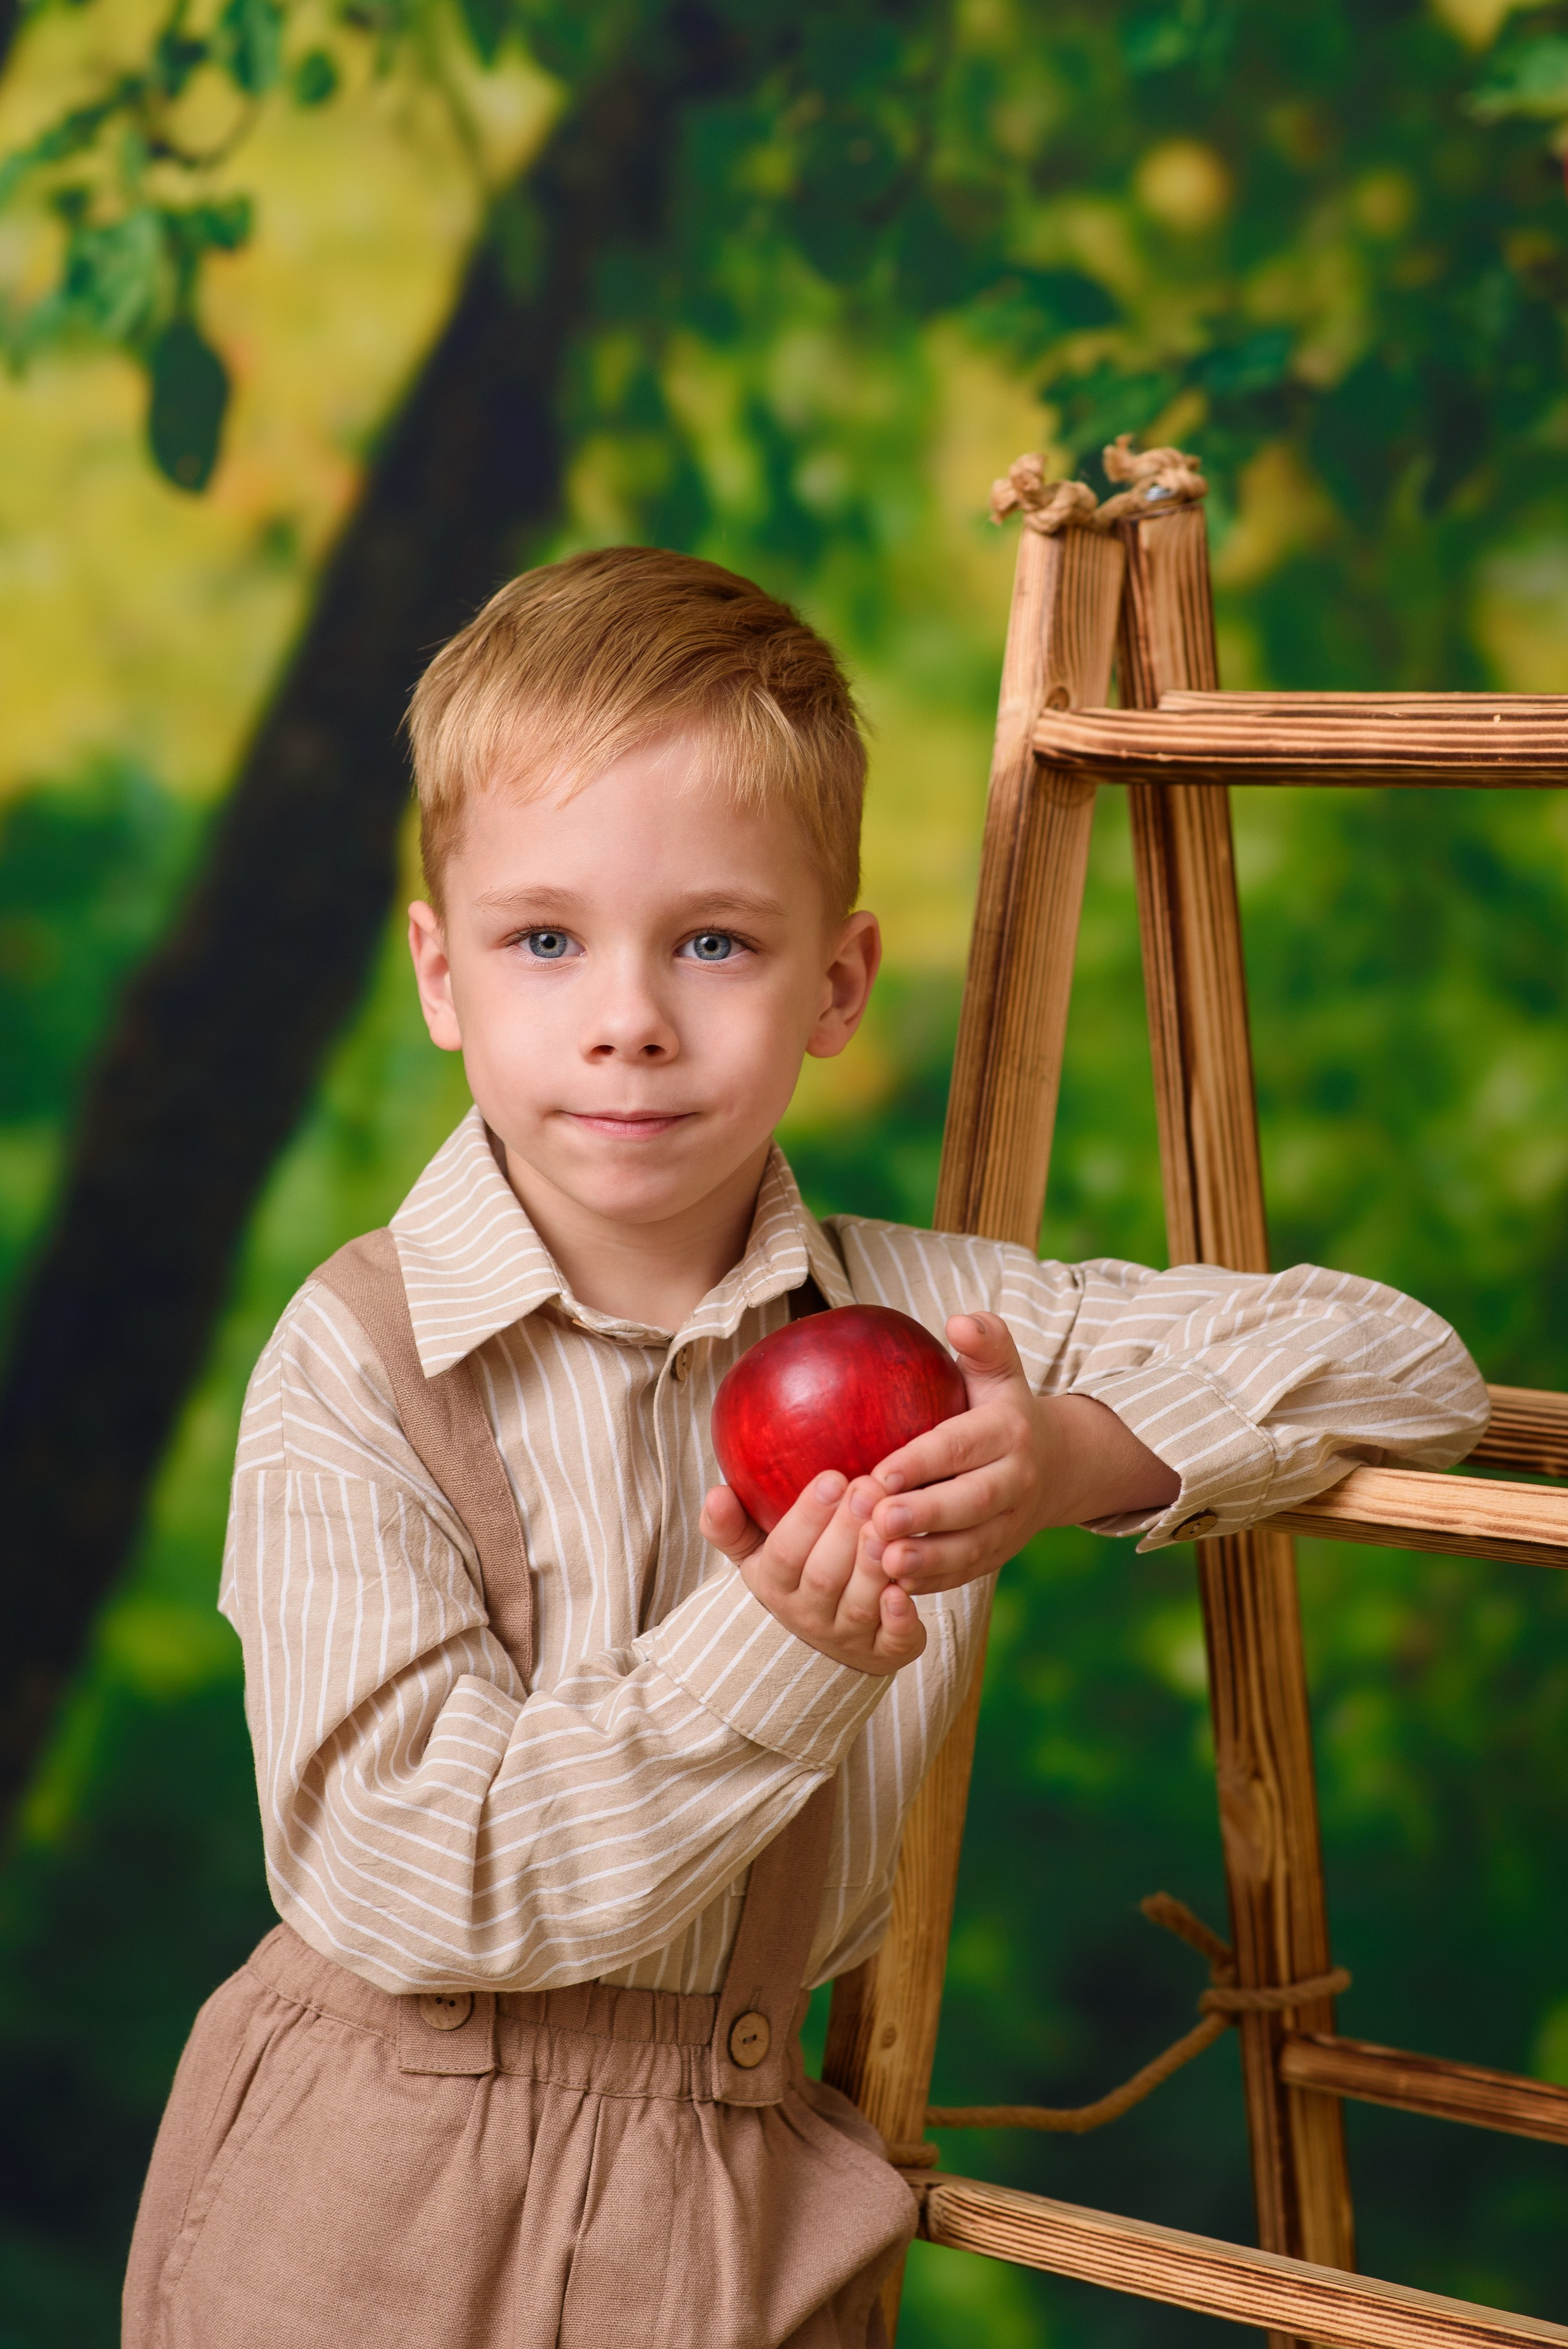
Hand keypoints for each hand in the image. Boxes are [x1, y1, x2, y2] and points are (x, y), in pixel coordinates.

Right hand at [700, 1472, 925, 1674]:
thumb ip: (731, 1525)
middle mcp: (810, 1615)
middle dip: (845, 1531)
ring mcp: (848, 1637)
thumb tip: (716, 1493)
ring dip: (873, 1568)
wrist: (823, 1649)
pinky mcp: (886, 1652)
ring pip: (859, 1606)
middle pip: (824, 1577)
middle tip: (869, 1488)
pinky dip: (900, 1619)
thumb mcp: (755, 1553)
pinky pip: (892, 1641)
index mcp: (776, 1586)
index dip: (807, 1518)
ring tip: (889, 1526)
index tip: (832, 1478)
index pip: (784, 1553)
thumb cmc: (794, 1578)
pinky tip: (905, 1590)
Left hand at [857, 1313, 1179, 1595]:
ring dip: (929, 1559)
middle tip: (879, 1520)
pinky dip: (935, 1583)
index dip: (925, 1459)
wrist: (1060, 1465)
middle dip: (927, 1514)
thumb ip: (984, 1344)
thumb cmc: (1003, 1410)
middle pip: (972, 1502)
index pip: (964, 1445)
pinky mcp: (1000, 1555)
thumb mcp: (1001, 1372)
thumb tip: (959, 1320)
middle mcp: (1017, 1481)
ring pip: (972, 1547)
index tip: (883, 1470)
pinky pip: (968, 1573)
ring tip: (885, 1563)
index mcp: (1010, 1432)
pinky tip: (894, 1587)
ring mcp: (1012, 1524)